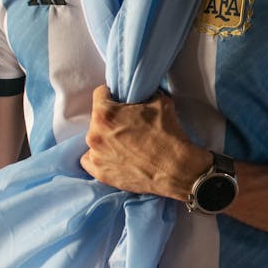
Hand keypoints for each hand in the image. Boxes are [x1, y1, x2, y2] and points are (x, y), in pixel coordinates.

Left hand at [81, 85, 210, 199]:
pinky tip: (116, 156)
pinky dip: (101, 156)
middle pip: (98, 118)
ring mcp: (95, 156)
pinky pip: (91, 160)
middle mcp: (94, 134)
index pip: (100, 93)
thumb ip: (144, 94)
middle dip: (111, 118)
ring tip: (126, 143)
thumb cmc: (168, 134)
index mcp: (105, 114)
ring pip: (96, 138)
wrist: (176, 168)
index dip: (114, 93)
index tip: (122, 99)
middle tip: (130, 124)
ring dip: (107, 137)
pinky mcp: (100, 173)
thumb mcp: (161, 101)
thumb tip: (142, 93)